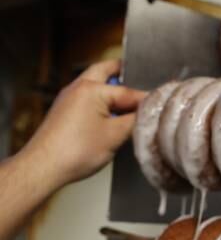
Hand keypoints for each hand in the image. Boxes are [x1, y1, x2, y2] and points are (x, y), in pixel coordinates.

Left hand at [20, 59, 146, 188]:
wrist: (43, 167)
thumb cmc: (75, 151)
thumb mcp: (116, 135)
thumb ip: (136, 119)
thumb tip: (149, 113)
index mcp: (91, 89)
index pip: (128, 90)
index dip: (145, 99)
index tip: (159, 105)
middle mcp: (77, 88)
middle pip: (105, 72)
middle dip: (122, 73)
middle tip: (139, 76)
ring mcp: (68, 99)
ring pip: (94, 84)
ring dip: (111, 88)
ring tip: (129, 100)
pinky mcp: (64, 112)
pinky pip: (87, 98)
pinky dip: (101, 100)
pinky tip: (111, 116)